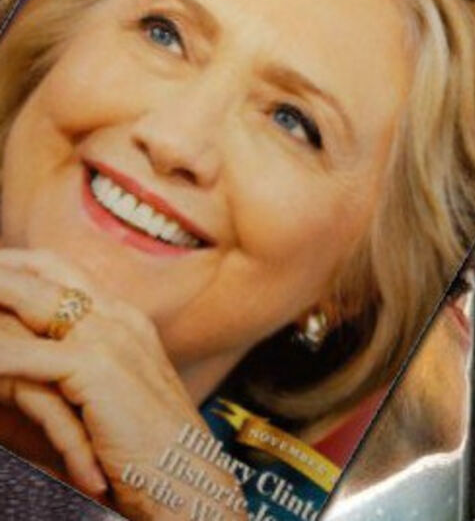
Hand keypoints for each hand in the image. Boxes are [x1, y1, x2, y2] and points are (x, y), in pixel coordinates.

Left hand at [0, 249, 246, 520]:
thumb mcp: (110, 395)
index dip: (18, 265)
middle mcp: (119, 318)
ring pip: (32, 299)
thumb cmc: (146, 449)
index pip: (62, 270)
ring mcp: (112, 339)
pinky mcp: (98, 369)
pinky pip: (26, 354)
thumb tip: (31, 361)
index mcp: (125, 319)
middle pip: (44, 273)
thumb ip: (76, 368)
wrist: (188, 477)